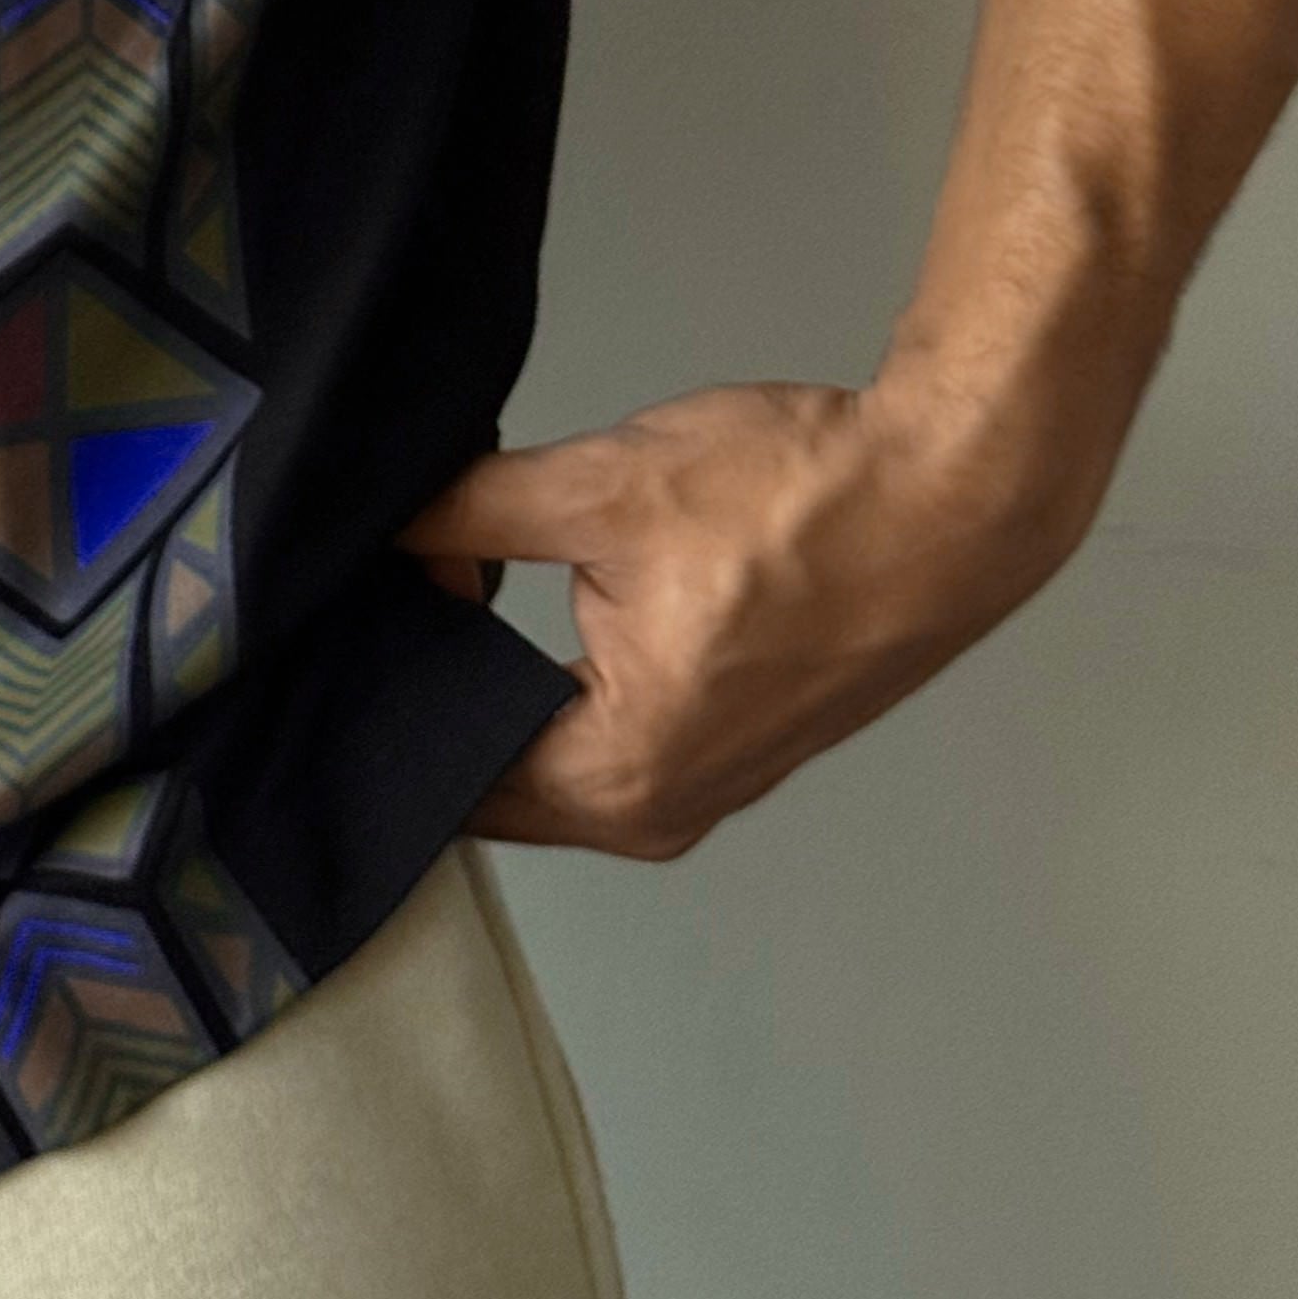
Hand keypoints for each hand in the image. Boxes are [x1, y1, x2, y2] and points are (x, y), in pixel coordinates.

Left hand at [398, 377, 1089, 858]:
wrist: (947, 498)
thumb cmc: (797, 501)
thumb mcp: (602, 486)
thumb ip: (470, 516)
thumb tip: (382, 531)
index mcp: (619, 778)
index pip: (452, 774)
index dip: (392, 691)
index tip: (350, 622)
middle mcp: (660, 812)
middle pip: (497, 775)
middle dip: (438, 690)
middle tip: (382, 596)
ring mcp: (706, 786)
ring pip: (551, 753)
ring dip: (502, 681)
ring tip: (447, 585)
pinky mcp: (735, 744)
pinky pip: (608, 735)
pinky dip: (562, 681)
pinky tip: (527, 602)